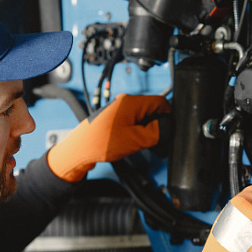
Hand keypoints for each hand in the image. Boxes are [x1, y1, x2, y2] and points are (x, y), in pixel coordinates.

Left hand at [47, 94, 170, 181]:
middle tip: (156, 141)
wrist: (80, 150)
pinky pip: (132, 122)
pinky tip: (132, 144)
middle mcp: (125, 103)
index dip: (169, 116)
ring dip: (146, 130)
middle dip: (157, 125)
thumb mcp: (136, 139)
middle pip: (152, 110)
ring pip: (142, 117)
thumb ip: (157, 132)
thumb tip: (167, 127)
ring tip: (140, 144)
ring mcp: (119, 111)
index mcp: (131, 102)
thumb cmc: (101, 142)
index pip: (161, 102)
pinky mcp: (114, 120)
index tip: (171, 129)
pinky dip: (136, 132)